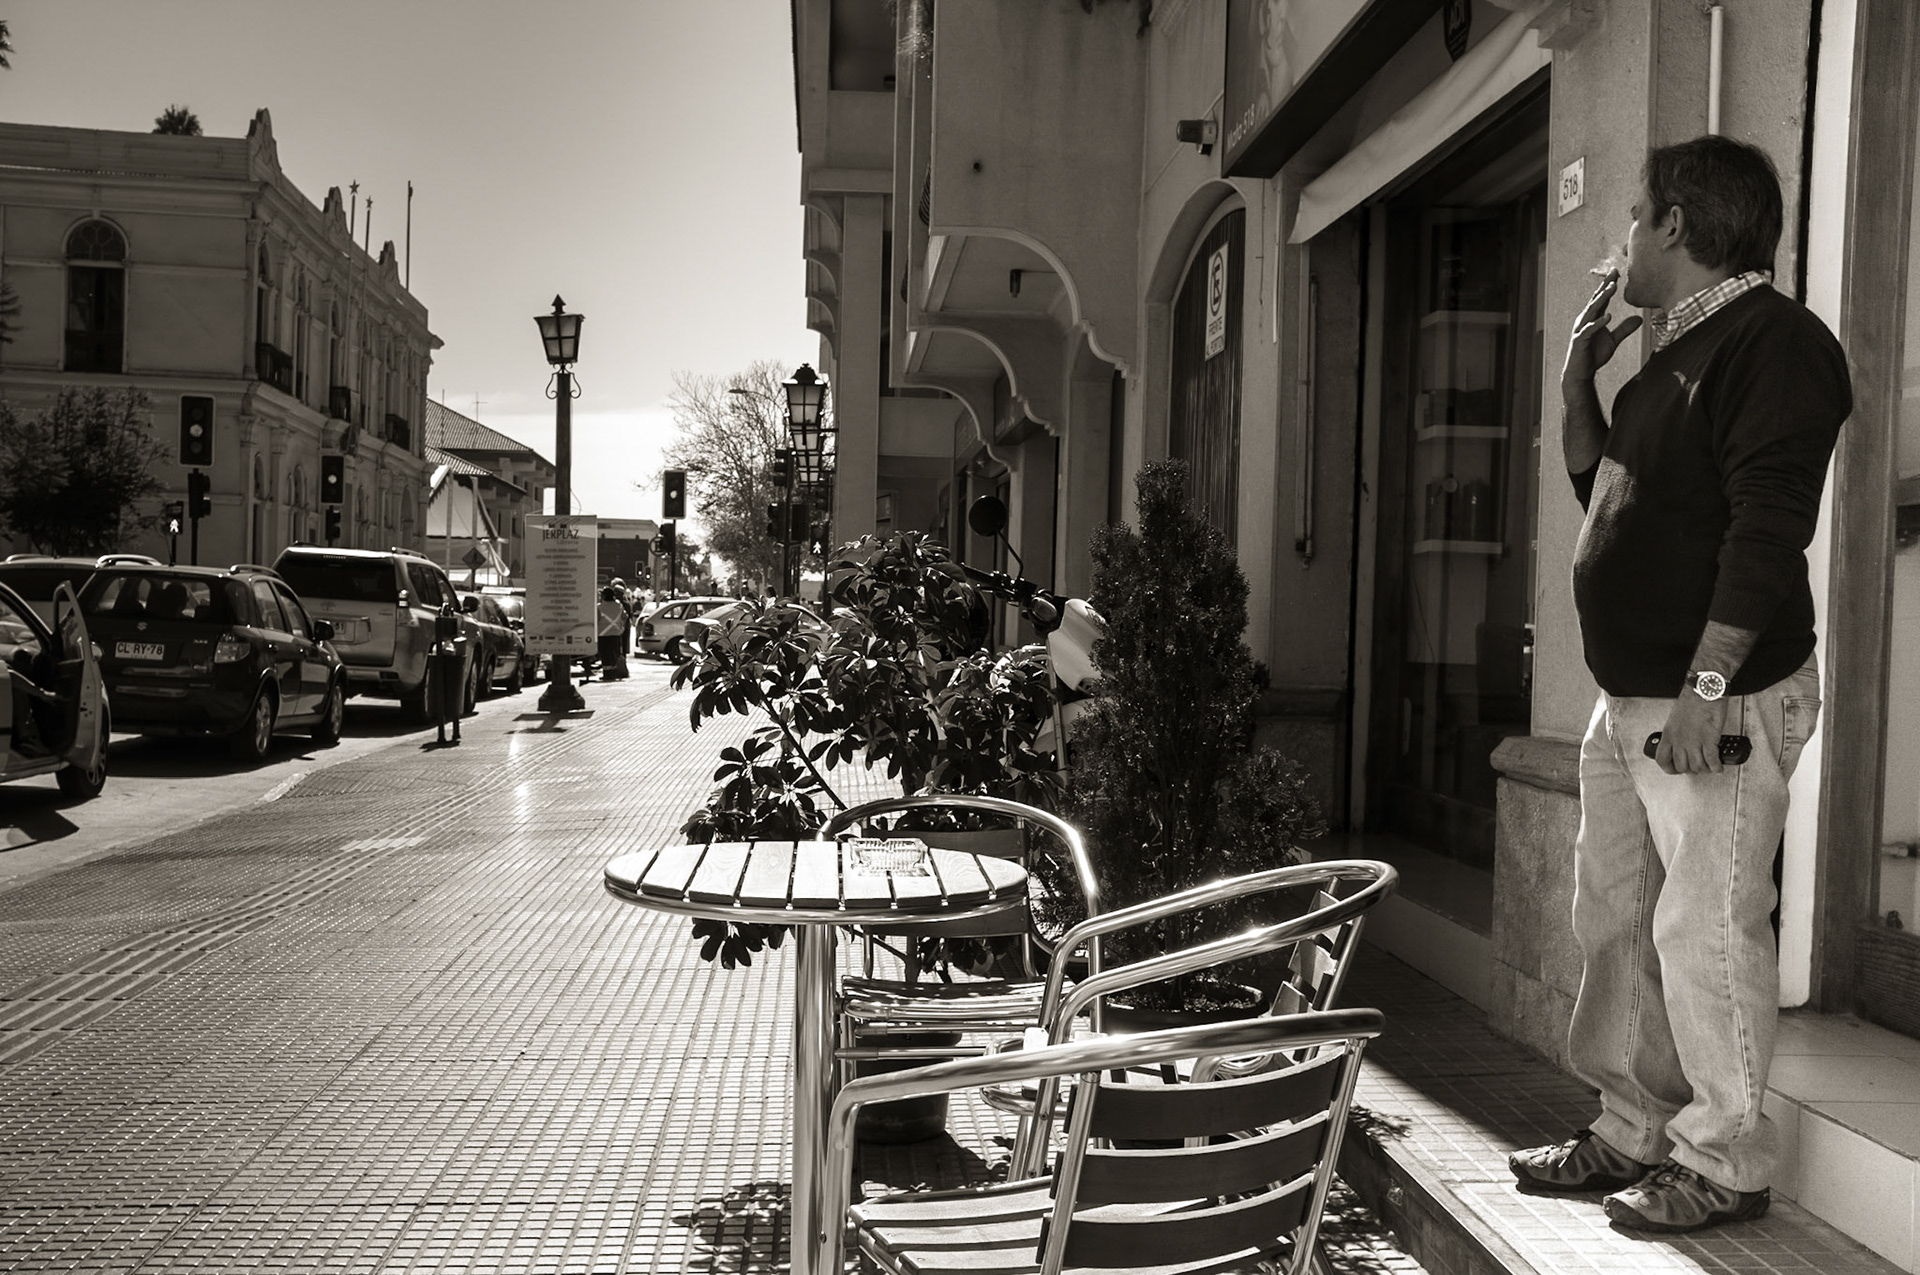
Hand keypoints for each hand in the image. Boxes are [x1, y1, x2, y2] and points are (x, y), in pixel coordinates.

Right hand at [1564, 271, 1643, 394]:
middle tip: (1614, 273)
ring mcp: (1581, 330)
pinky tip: (1608, 316)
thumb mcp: (1613, 341)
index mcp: (1592, 318)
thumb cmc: (1593, 356)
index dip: (1608, 285)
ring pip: (1592, 311)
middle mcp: (1584, 321)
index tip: (1617, 272)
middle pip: (1595, 300)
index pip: (1600, 299)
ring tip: (1612, 288)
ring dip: (1602, 299)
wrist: (1580, 373)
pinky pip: (1589, 330)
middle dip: (1605, 286)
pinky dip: (1599, 323)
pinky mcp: (1579, 341)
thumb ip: (1624, 329)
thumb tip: (1639, 319)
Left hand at [1655, 692, 1729, 774]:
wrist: (1704, 690)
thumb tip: (1682, 744)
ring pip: (1697, 766)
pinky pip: (1712, 761)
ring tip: (1708, 767)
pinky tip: (1718, 767)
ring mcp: (1694, 742)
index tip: (1676, 770)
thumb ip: (1677, 733)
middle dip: (1690, 770)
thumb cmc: (1692, 700)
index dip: (1669, 769)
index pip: (1662, 759)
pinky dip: (1716, 767)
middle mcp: (1679, 741)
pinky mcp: (1709, 740)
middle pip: (1682, 766)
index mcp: (1668, 735)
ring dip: (1704, 769)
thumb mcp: (1675, 719)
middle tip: (1697, 767)